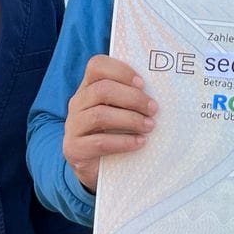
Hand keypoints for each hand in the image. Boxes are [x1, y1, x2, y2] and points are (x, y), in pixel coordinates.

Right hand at [61, 56, 155, 191]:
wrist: (96, 168)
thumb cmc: (115, 132)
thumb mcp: (121, 111)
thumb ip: (131, 97)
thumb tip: (161, 89)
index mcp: (88, 87)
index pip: (97, 65)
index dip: (121, 71)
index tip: (143, 84)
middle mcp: (77, 103)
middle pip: (102, 89)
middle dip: (133, 98)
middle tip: (154, 109)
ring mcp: (73, 126)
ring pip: (100, 115)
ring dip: (130, 119)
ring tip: (150, 126)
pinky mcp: (74, 149)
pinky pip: (100, 142)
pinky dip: (124, 141)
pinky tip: (140, 142)